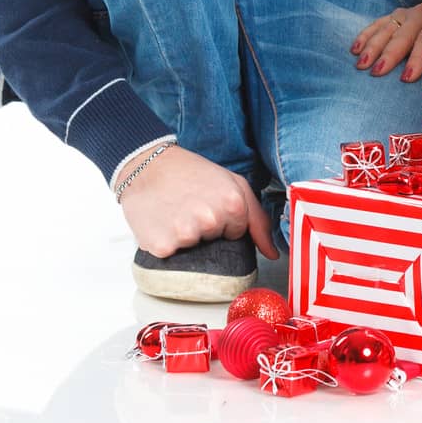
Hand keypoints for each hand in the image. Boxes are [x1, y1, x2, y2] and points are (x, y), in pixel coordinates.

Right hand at [118, 145, 278, 259]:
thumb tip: (272, 253)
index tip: (209, 204)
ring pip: (194, 250)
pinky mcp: (163, 246)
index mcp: (234, 205)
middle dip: (206, 229)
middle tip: (191, 206)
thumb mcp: (233, 184)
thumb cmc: (192, 173)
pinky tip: (163, 223)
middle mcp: (211, 220)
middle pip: (215, 242)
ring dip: (186, 237)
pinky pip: (171, 256)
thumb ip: (258, 219)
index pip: (236, 233)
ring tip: (177, 212)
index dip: (223, 221)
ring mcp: (186, 234)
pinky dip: (166, 244)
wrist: (149, 166)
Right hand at [351, 3, 421, 82]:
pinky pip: (377, 24)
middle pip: (404, 36)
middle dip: (390, 54)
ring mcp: (406, 15)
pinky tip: (355, 49)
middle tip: (377, 71)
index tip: (406, 77)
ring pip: (388, 30)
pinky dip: (365, 36)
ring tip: (362, 64)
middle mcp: (421, 18)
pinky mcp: (395, 16)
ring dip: (373, 47)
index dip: (417, 60)